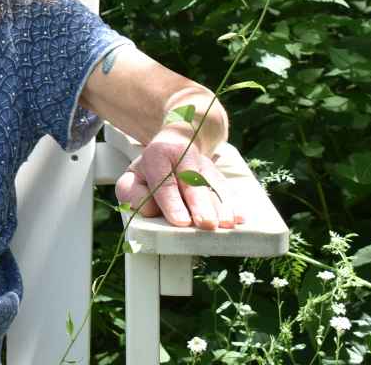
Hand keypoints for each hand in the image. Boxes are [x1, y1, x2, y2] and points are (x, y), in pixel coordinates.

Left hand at [114, 128, 240, 230]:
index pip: (164, 181)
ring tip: (225, 224)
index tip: (180, 222)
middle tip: (206, 224)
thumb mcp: (132, 179)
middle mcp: (185, 156)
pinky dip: (233, 204)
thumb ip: (133, 194)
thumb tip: (150, 209)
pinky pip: (226, 188)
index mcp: (159, 155)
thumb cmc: (149, 172)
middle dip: (200, 204)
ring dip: (221, 206)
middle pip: (193, 181)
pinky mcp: (218, 174)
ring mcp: (204, 164)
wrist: (174, 145)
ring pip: (213, 185)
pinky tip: (238, 218)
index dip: (172, 202)